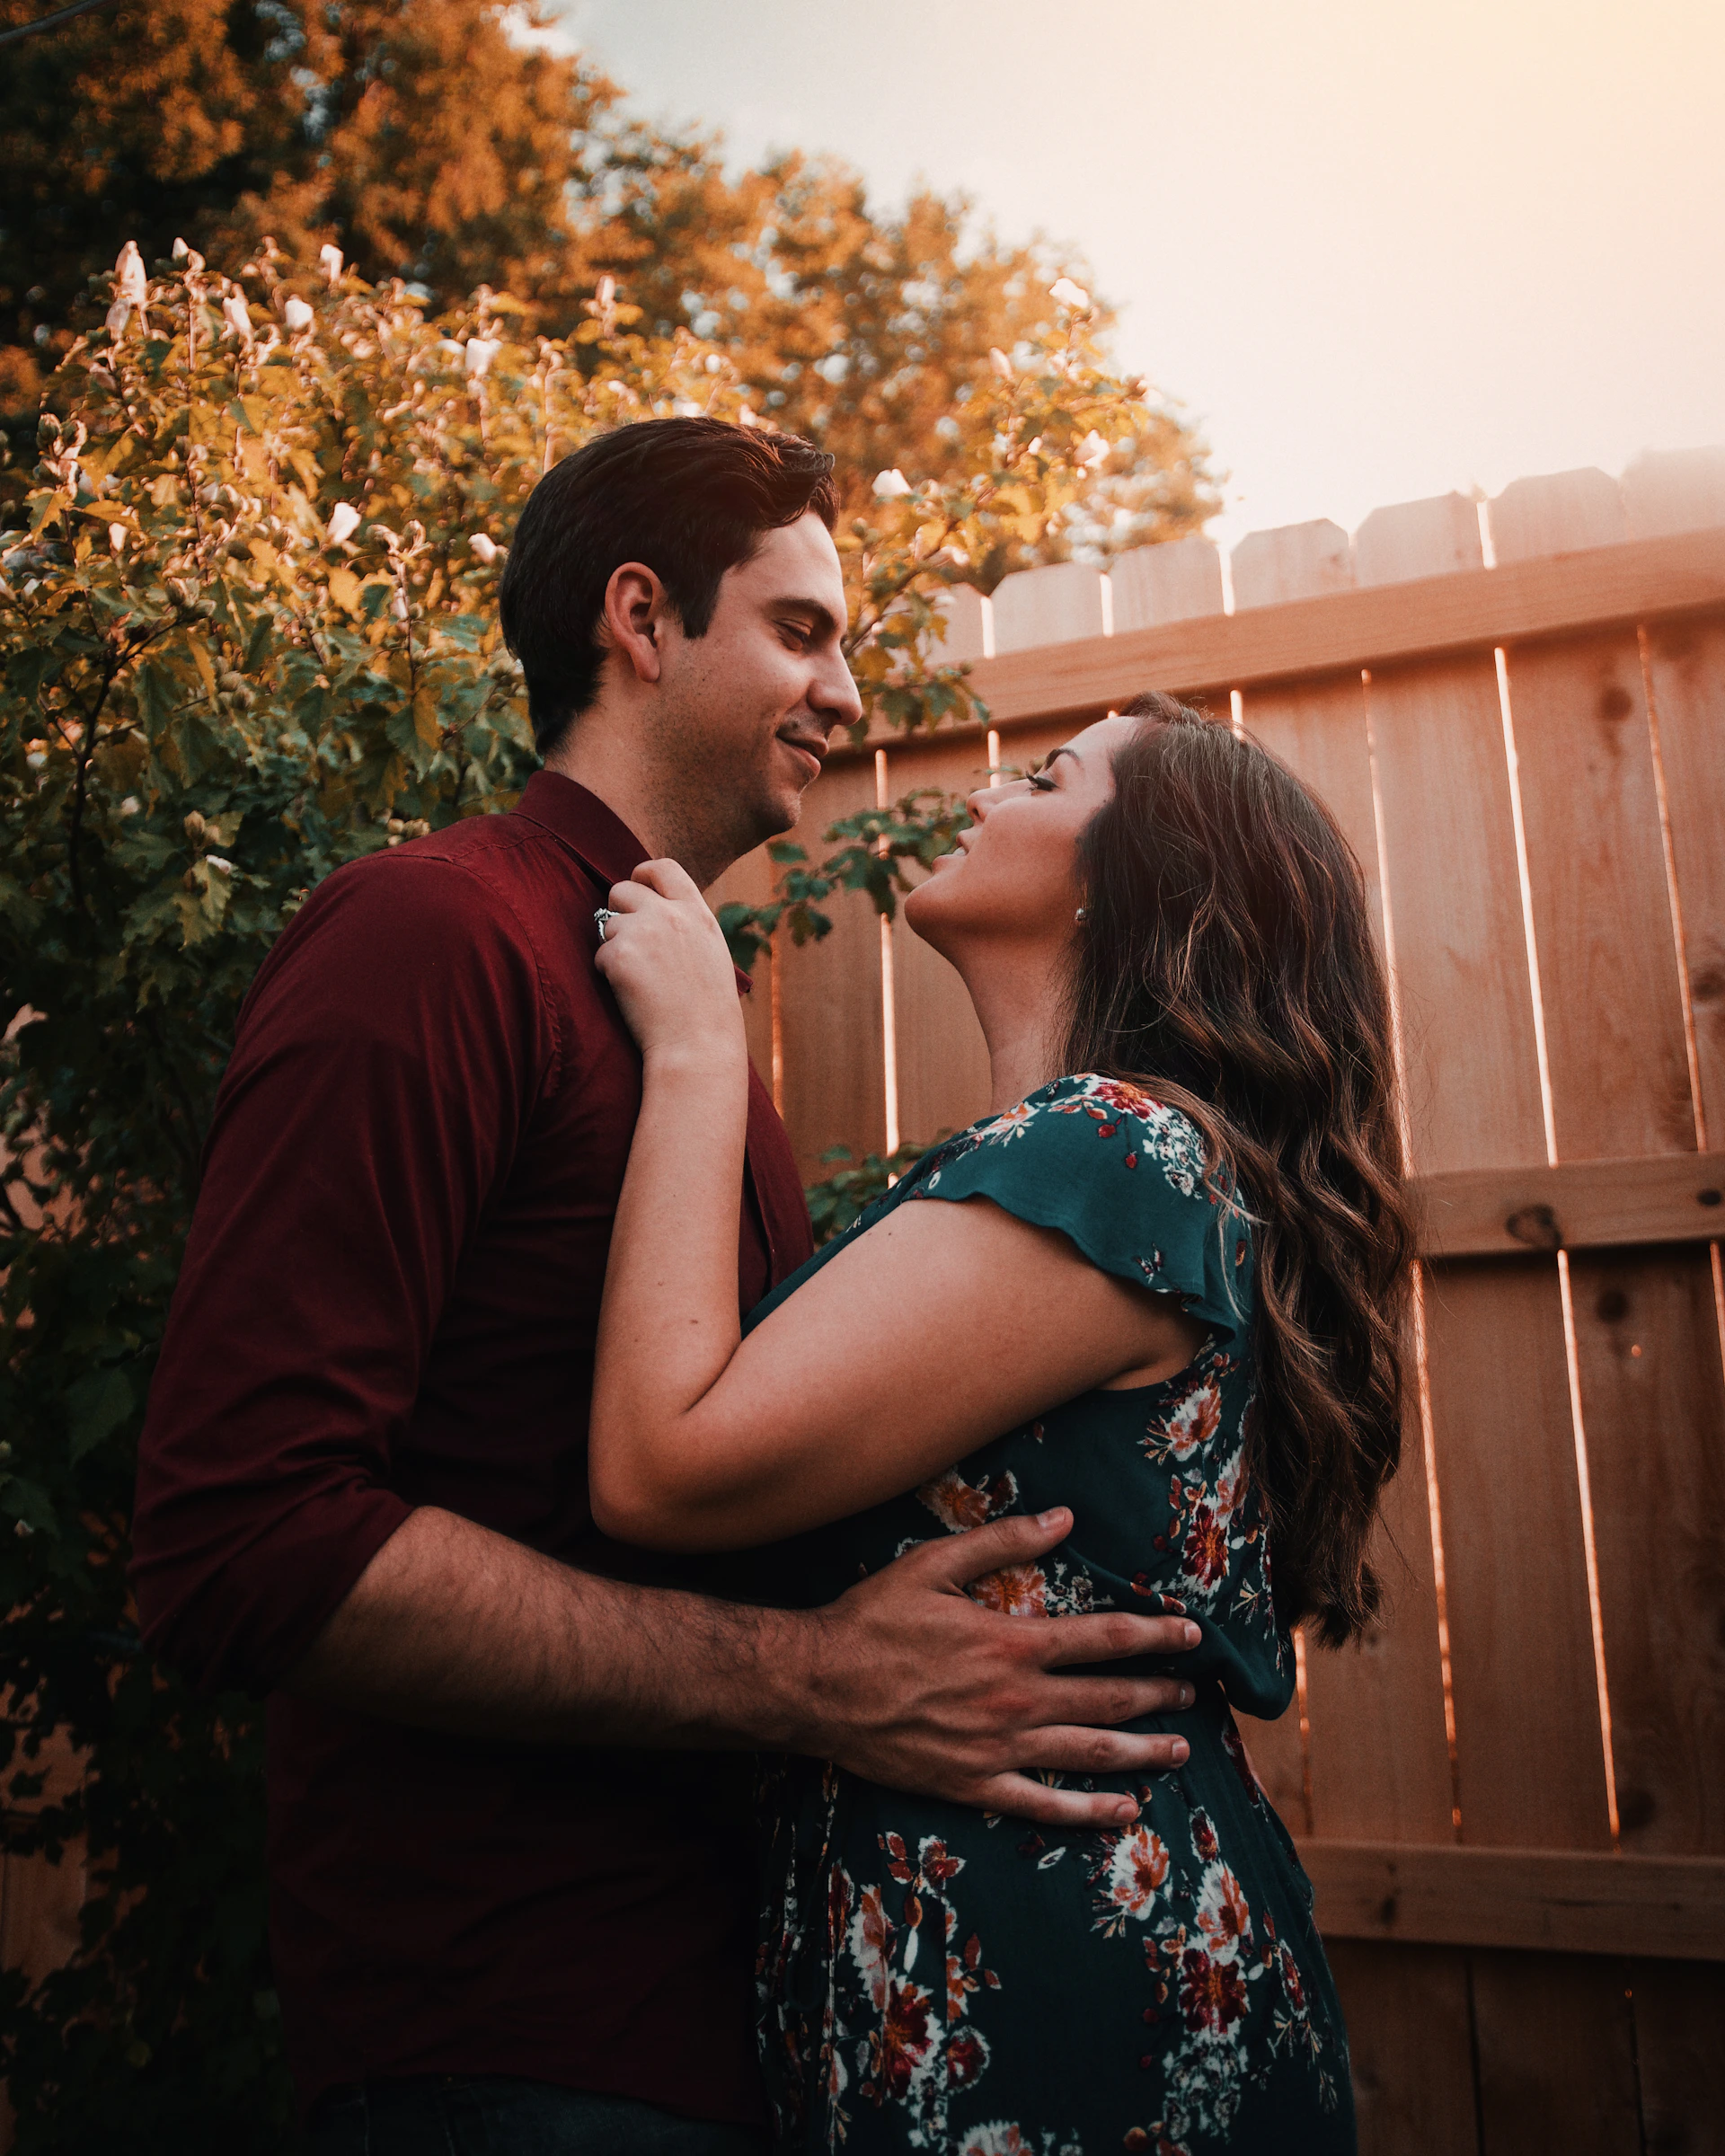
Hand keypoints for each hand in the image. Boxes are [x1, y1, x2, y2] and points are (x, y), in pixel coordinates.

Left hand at [594, 859, 746, 1070]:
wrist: (697, 1044)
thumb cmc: (706, 1010)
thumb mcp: (709, 953)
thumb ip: (685, 925)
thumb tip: (653, 908)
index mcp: (697, 913)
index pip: (663, 868)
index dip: (642, 875)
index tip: (636, 887)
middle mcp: (670, 914)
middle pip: (622, 890)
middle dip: (616, 911)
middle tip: (624, 940)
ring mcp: (643, 932)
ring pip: (607, 925)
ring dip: (614, 947)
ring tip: (639, 980)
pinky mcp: (619, 955)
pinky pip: (599, 954)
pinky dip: (608, 973)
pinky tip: (631, 994)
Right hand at [800, 1507, 1198, 1827]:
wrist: (816, 1686)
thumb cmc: (871, 1620)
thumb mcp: (933, 1564)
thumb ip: (1002, 1541)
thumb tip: (1063, 1519)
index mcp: (1011, 1642)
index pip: (1105, 1638)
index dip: (1155, 1636)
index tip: (1192, 1635)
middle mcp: (1015, 1699)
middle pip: (1108, 1697)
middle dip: (1158, 1694)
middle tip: (1193, 1695)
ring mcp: (997, 1749)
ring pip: (1089, 1751)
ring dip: (1142, 1751)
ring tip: (1180, 1750)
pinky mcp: (973, 1785)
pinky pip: (1043, 1805)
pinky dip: (1089, 1811)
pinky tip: (1124, 1811)